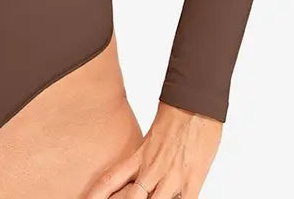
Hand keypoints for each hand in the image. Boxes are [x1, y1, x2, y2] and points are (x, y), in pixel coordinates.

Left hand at [85, 102, 221, 198]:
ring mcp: (172, 177)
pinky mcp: (192, 181)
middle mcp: (152, 169)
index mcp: (139, 155)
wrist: (196, 104)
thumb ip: (144, 155)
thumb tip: (141, 169)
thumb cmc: (176, 113)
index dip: (96, 193)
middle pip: (131, 198)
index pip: (110, 179)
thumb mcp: (152, 135)